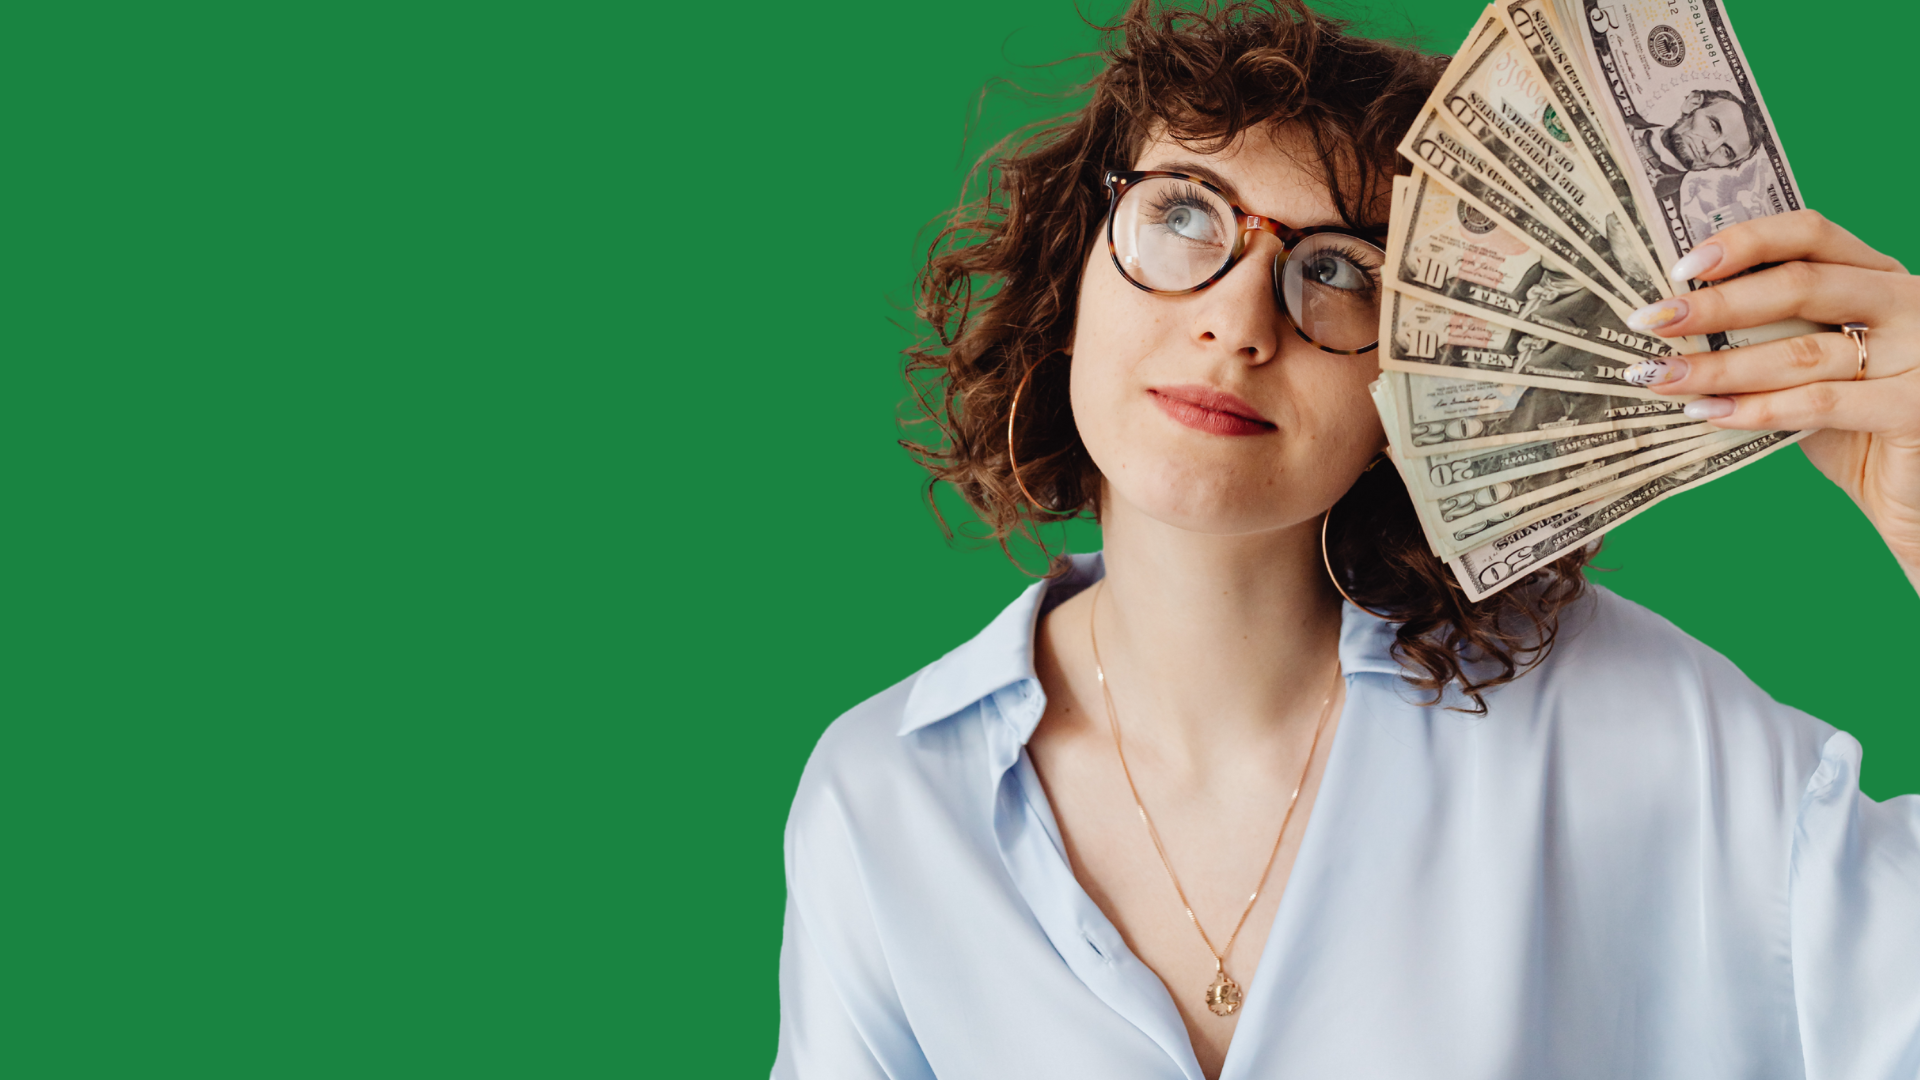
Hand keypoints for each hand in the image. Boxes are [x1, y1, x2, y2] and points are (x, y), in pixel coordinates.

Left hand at [1615, 210, 1919, 590]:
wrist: (1914, 492)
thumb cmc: (1857, 424)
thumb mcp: (1818, 366)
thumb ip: (1774, 336)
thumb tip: (1678, 324)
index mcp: (1881, 276)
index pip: (1812, 234)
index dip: (1746, 241)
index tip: (1682, 266)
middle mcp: (1909, 303)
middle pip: (1801, 285)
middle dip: (1715, 304)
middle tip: (1649, 322)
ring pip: (1801, 350)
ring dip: (1719, 365)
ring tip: (1660, 376)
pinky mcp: (1915, 407)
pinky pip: (1820, 403)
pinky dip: (1756, 409)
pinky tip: (1706, 412)